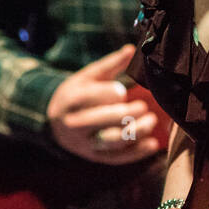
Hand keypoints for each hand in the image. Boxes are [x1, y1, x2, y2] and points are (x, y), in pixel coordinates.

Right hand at [47, 44, 163, 163]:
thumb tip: (132, 49)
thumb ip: (110, 64)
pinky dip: (136, 153)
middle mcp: (74, 125)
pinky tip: (152, 145)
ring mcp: (84, 143)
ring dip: (135, 133)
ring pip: (112, 142)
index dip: (112, 94)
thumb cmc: (77, 94)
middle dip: (127, 114)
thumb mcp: (88, 76)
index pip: (94, 98)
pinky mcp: (94, 157)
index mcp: (71, 100)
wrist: (55, 121)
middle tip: (144, 107)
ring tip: (152, 122)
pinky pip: (117, 158)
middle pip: (104, 121)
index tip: (121, 91)